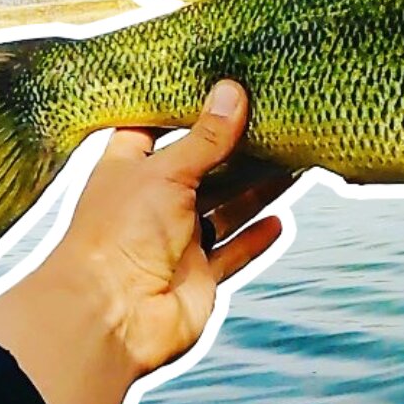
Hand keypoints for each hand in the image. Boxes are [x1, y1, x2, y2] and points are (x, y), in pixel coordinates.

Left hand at [0, 80, 295, 403]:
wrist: (110, 318)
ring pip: (226, 208)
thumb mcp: (165, 172)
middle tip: (275, 123)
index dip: (183, 110)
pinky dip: (256, 238)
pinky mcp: (199, 275)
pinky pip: (234, 252)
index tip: (217, 85)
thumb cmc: (115, 238)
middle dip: (236, 150)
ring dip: (257, 189)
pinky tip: (279, 220)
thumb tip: (231, 91)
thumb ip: (206, 137)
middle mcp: (153, 203)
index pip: (155, 129)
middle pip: (203, 169)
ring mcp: (178, 241)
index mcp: (130, 170)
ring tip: (293, 161)